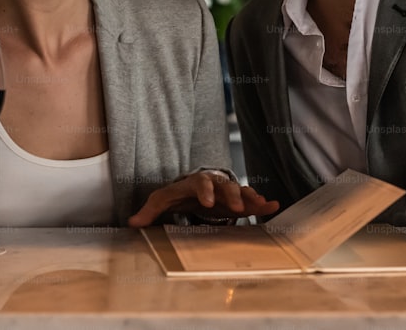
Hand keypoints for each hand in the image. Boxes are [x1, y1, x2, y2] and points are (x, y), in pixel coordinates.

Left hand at [127, 171, 278, 227]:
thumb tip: (132, 223)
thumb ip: (149, 211)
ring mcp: (228, 191)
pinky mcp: (237, 200)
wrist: (193, 189)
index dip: (204, 191)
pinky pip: (251, 200)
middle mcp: (214, 183)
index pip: (199, 183)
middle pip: (225, 186)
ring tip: (263, 205)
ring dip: (251, 198)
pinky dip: (262, 203)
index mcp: (195, 182)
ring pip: (241, 191)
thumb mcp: (162, 200)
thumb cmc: (177, 194)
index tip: (207, 203)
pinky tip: (273, 205)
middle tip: (237, 209)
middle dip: (232, 195)